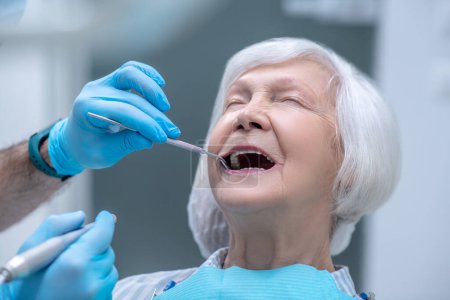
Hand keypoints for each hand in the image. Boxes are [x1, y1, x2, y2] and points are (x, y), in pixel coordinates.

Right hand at [10, 211, 117, 299]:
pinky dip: (97, 280)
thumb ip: (56, 226)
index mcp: (75, 264)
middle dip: (94, 247)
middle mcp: (92, 280)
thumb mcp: (32, 250)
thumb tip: (79, 217)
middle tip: (73, 254)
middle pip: (106, 250)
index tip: (103, 217)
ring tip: (71, 275)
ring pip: (109, 267)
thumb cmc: (25, 287)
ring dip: (96, 265)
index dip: (104, 222)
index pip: (103, 233)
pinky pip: (107, 284)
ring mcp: (100, 295)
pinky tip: (77, 286)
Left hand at [48, 61, 180, 174]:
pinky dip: (148, 75)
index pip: (122, 111)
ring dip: (152, 90)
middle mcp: (94, 91)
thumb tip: (150, 138)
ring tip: (165, 108)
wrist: (75, 139)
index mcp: (86, 109)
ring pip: (130, 74)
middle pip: (131, 98)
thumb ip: (127, 144)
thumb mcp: (104, 153)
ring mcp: (104, 83)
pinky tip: (161, 84)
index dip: (146, 123)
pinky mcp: (113, 80)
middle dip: (155, 116)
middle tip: (171, 131)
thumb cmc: (88, 147)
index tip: (163, 137)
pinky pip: (132, 69)